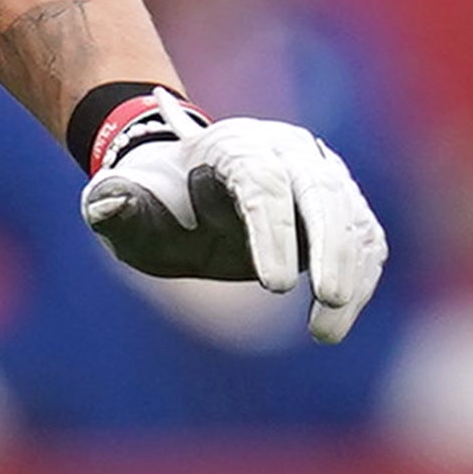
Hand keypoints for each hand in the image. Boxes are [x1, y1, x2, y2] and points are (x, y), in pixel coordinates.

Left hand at [78, 88, 388, 342]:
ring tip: (325, 330)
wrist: (183, 185)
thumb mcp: (125, 203)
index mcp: (230, 143)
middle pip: (320, 191)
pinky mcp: (343, 201)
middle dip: (329, 249)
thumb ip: (114, 206)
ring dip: (351, 273)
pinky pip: (364, 237)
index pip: (261, 183)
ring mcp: (320, 170)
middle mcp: (284, 147)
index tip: (274, 288)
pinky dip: (361, 276)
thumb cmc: (156, 200)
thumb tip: (108, 206)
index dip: (272, 234)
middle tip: (326, 301)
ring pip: (350, 216)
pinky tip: (340, 315)